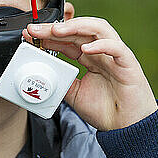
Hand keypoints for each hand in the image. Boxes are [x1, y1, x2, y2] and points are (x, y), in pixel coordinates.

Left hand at [23, 17, 156, 130]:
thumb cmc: (107, 111)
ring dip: (76, 27)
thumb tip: (43, 73)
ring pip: (98, 29)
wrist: (128, 129)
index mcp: (90, 57)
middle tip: (35, 29)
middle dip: (55, 28)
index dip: (48, 35)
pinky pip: (116, 48)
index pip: (67, 39)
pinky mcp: (128, 64)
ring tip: (57, 31)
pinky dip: (101, 45)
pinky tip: (86, 48)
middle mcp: (101, 52)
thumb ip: (62, 81)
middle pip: (78, 30)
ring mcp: (115, 56)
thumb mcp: (75, 95)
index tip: (29, 35)